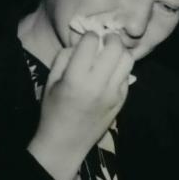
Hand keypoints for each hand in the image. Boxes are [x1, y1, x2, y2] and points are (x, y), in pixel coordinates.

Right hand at [27, 32, 133, 179]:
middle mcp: (98, 84)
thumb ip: (65, 57)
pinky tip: (110, 74)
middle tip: (104, 42)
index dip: (89, 36)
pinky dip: (120, 70)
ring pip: (127, 60)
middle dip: (110, 38)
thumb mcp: (51, 81)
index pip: (92, 41)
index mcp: (76, 78)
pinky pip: (127, 76)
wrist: (66, 143)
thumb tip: (82, 43)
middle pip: (115, 47)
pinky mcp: (122, 101)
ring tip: (110, 56)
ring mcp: (113, 94)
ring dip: (119, 53)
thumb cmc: (53, 110)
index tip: (87, 41)